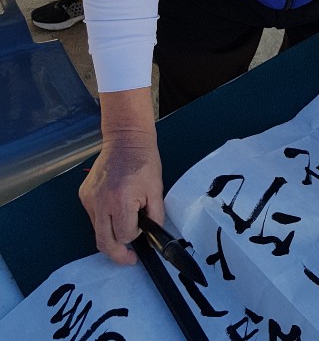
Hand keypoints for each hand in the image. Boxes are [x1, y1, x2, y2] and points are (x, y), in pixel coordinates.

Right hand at [79, 89, 162, 264]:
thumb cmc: (144, 163)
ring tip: (124, 223)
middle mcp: (100, 202)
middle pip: (104, 242)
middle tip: (129, 258)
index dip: (135, 237)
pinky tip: (114, 208)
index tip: (142, 232)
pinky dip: (104, 219)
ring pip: (97, 231)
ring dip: (111, 233)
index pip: (124, 236)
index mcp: (120, 201)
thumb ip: (154, 217)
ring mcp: (89, 199)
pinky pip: (93, 217)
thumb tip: (151, 237)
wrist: (126, 140)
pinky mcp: (83, 195)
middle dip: (117, 254)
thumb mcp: (156, 190)